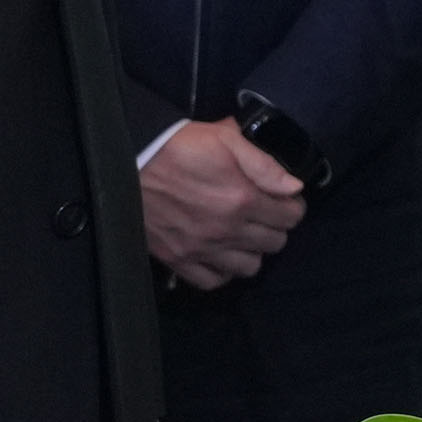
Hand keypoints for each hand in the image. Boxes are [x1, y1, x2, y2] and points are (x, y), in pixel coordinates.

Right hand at [137, 119, 305, 291]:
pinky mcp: (178, 259)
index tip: (284, 200)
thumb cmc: (178, 147)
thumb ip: (263, 165)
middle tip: (264, 215)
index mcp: (242, 199)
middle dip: (276, 227)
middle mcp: (227, 230)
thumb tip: (294, 188)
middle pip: (275, 243)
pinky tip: (221, 255)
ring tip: (244, 235)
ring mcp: (202, 249)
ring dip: (253, 251)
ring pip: (249, 267)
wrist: (126, 162)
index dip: (292, 206)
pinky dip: (222, 271)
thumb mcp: (225, 139)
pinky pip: (213, 281)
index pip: (290, 216)